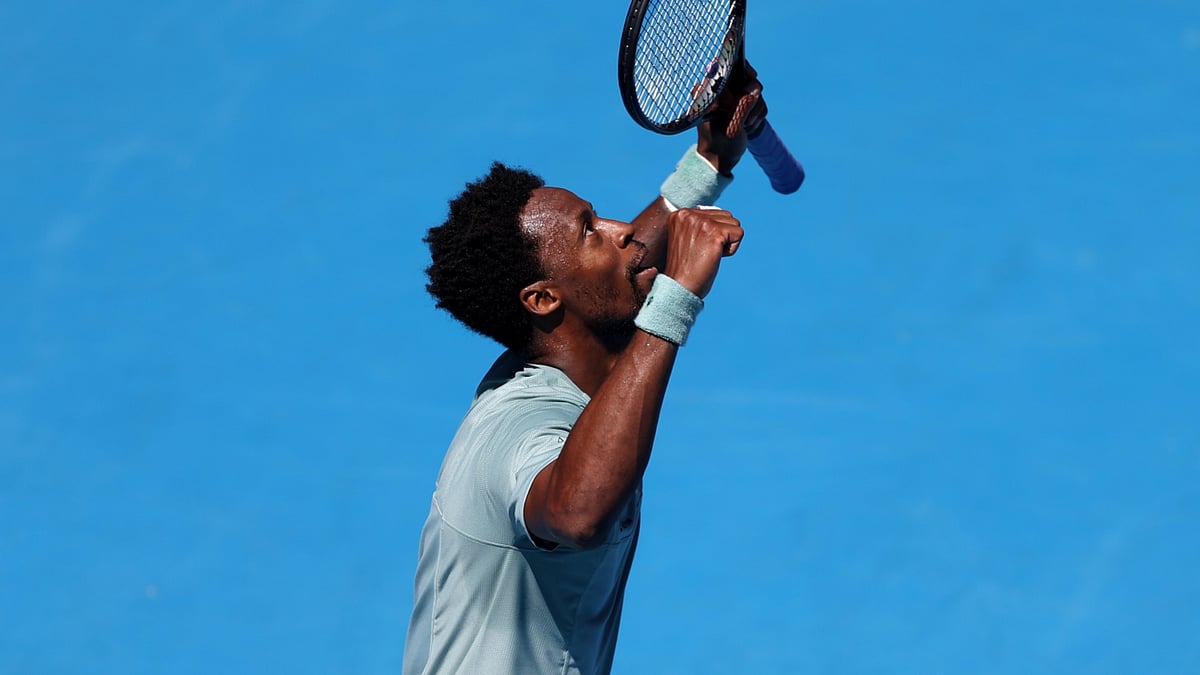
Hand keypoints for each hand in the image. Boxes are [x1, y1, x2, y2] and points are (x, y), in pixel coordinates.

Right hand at [663, 207, 743, 298]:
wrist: (679, 286)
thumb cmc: (685, 269)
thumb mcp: (687, 238)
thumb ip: (699, 223)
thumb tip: (722, 216)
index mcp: (680, 214)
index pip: (714, 213)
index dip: (712, 234)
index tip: (697, 249)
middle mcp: (688, 214)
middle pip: (726, 216)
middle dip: (722, 236)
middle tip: (703, 253)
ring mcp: (701, 221)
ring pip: (734, 223)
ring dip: (727, 242)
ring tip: (708, 254)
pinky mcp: (714, 232)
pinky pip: (739, 234)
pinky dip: (731, 250)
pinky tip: (714, 257)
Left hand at [696, 60, 768, 175]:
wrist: (720, 156)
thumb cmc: (715, 138)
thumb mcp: (725, 119)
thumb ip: (738, 102)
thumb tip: (753, 89)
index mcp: (712, 87)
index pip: (729, 64)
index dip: (743, 67)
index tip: (751, 76)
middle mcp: (724, 89)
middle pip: (748, 78)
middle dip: (751, 97)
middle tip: (745, 113)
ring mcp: (736, 98)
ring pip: (757, 92)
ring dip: (754, 110)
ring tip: (743, 125)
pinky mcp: (746, 107)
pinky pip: (761, 104)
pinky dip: (757, 116)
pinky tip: (747, 127)